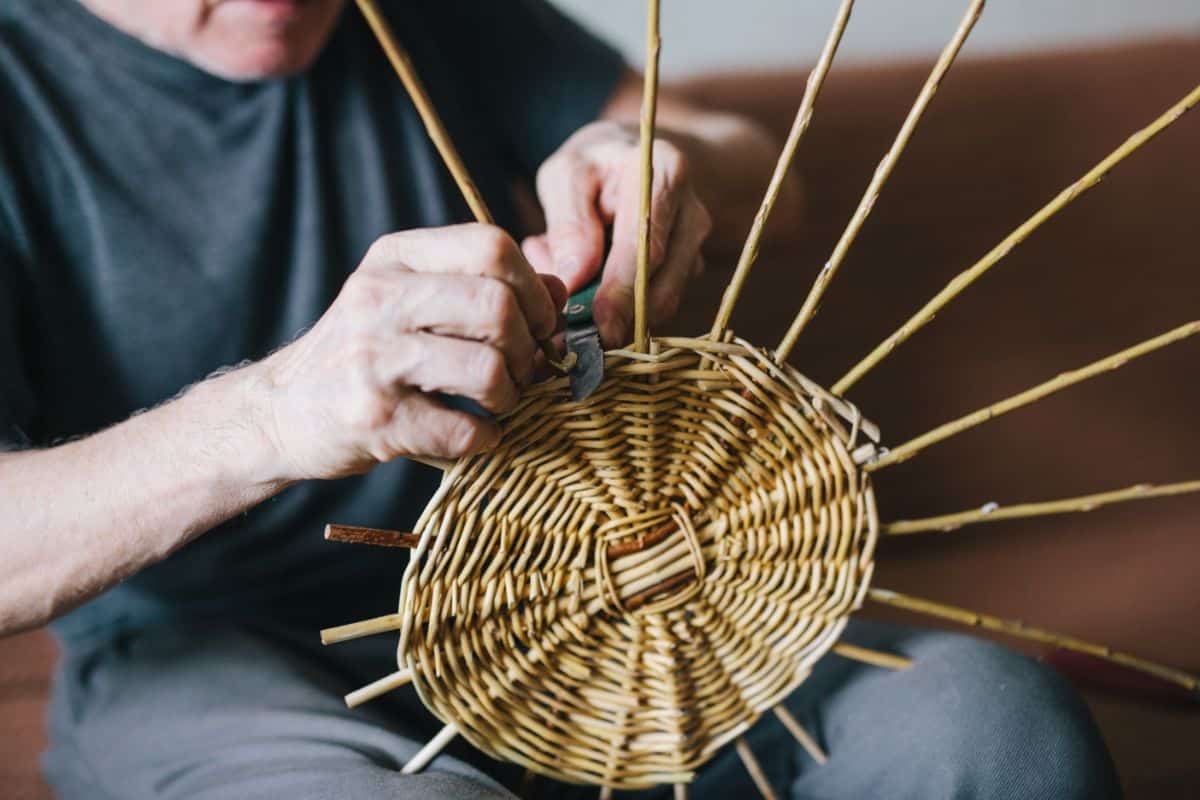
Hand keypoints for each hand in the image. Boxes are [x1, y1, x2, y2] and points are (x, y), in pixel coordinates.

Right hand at [255, 224, 565, 478]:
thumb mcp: (412, 301)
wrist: (280, 413)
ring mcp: (373, 358)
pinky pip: (465, 430)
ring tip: (496, 404)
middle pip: (498, 305)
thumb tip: (560, 293)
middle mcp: (380, 297)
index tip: (540, 323)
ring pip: (488, 368)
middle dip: (529, 347)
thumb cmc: (365, 355)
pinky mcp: (374, 418)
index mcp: (396, 258)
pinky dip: (485, 439)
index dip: (535, 289)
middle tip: (524, 370)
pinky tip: (473, 435)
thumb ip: (483, 287)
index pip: (492, 245)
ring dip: (510, 396)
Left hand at [522, 120, 711, 346]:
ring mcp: (697, 246)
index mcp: (664, 175)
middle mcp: (693, 213)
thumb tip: (573, 280)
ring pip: (663, 302)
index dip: (622, 294)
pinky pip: (658, 303)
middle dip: (621, 321)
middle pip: (663, 285)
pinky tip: (591, 290)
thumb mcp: (568, 175)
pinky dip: (624, 310)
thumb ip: (567, 223)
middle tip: (576, 344)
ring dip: (618, 317)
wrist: (636, 157)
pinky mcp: (691, 269)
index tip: (598, 328)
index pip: (646, 248)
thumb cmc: (594, 165)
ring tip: (570, 301)